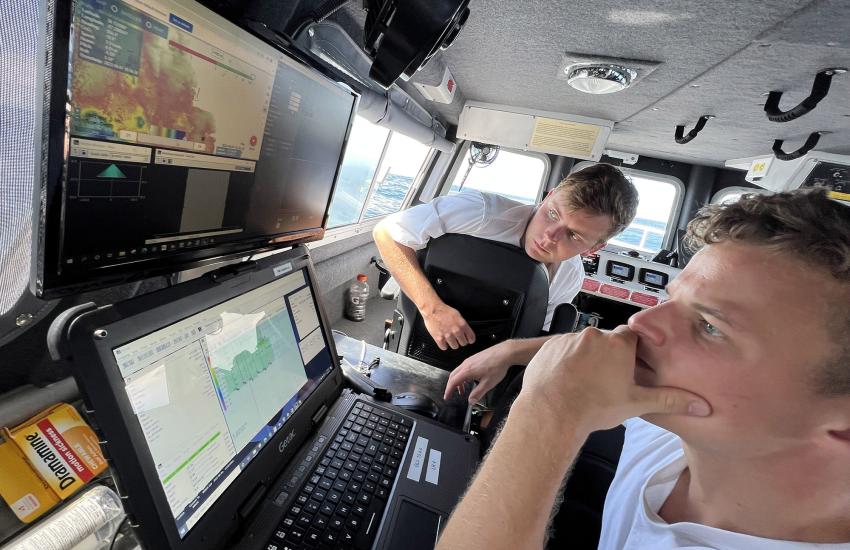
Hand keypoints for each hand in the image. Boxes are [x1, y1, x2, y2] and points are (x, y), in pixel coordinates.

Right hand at [422, 302, 475, 350]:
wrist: (432, 310)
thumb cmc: (444, 310)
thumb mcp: (457, 315)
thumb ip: (462, 324)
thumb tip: (466, 331)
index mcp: (462, 324)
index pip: (471, 338)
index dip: (470, 339)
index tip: (469, 340)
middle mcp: (456, 331)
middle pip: (463, 343)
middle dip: (461, 341)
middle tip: (458, 338)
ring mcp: (447, 336)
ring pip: (455, 346)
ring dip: (453, 344)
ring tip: (450, 339)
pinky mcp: (439, 339)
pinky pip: (444, 348)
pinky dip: (444, 345)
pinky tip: (443, 341)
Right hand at [443, 340, 515, 403]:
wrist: (505, 353)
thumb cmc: (497, 366)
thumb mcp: (488, 383)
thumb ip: (478, 393)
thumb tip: (471, 401)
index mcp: (467, 371)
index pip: (453, 382)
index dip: (448, 390)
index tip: (447, 397)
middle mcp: (466, 364)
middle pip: (453, 375)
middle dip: (451, 386)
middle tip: (451, 394)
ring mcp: (470, 360)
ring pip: (458, 371)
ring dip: (458, 381)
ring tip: (462, 389)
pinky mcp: (474, 358)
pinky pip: (464, 367)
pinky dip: (463, 375)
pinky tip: (470, 379)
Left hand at [518, 326, 710, 435]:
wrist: (552, 412)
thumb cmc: (594, 407)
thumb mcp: (637, 403)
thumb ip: (670, 400)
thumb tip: (701, 405)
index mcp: (618, 343)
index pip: (632, 336)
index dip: (633, 351)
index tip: (631, 365)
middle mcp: (594, 335)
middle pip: (607, 341)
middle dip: (609, 357)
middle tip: (607, 381)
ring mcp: (569, 339)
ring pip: (583, 345)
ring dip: (586, 358)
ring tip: (585, 384)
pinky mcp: (549, 346)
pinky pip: (561, 349)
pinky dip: (565, 361)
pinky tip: (567, 381)